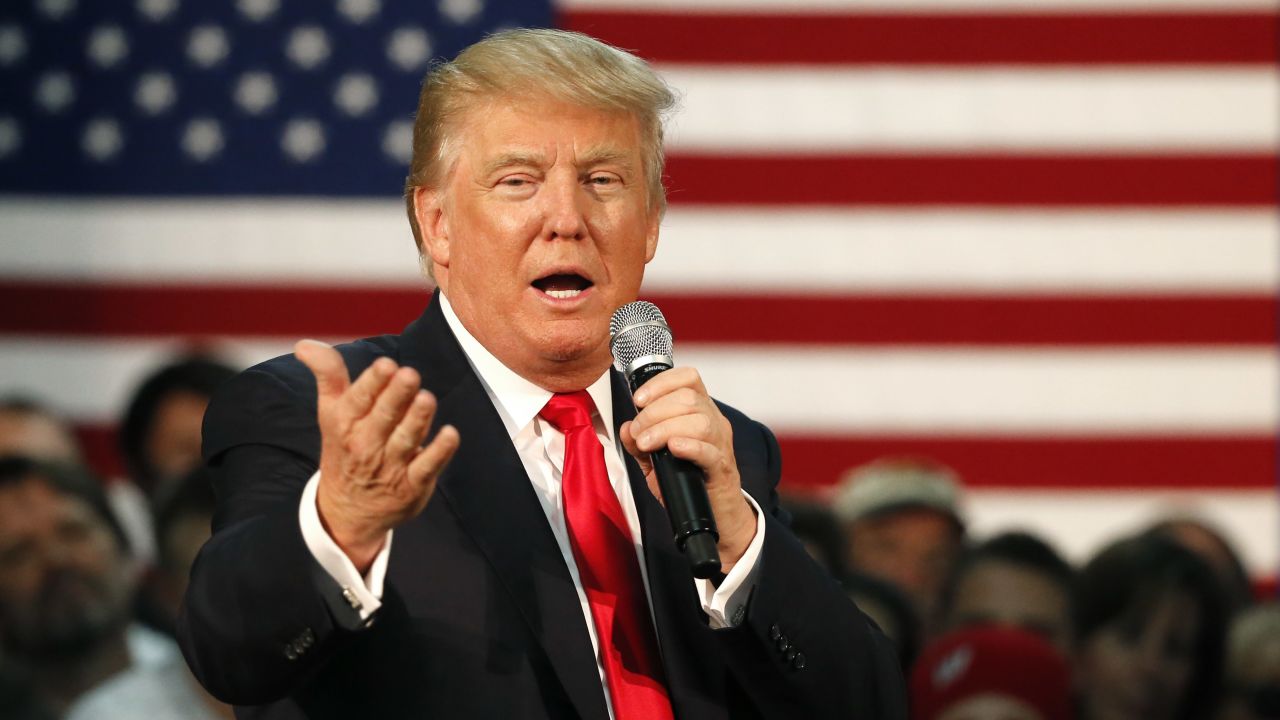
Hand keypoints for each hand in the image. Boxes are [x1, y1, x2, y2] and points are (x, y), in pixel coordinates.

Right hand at [295, 340, 459, 572]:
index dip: (373, 382)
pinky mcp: (412, 485)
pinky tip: (451, 434)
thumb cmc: (344, 448)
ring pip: (406, 439)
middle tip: (410, 375)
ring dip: (417, 419)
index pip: (359, 399)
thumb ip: (327, 374)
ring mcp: (390, 467)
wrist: (347, 511)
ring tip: (427, 399)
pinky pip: (428, 467)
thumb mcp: (331, 412)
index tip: (386, 365)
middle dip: (397, 395)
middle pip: (384, 416)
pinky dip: (440, 452)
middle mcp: (365, 445)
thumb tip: (305, 344)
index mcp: (345, 423)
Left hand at [619, 367, 755, 573]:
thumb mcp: (656, 459)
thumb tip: (626, 428)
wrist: (714, 516)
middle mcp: (714, 422)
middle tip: (638, 433)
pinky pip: (709, 450)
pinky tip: (672, 448)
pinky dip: (688, 445)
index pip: (688, 378)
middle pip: (689, 398)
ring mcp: (721, 445)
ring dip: (664, 429)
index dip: (661, 383)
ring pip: (699, 421)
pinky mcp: (722, 469)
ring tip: (646, 444)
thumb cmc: (687, 482)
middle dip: (654, 412)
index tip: (638, 400)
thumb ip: (639, 442)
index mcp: (700, 411)